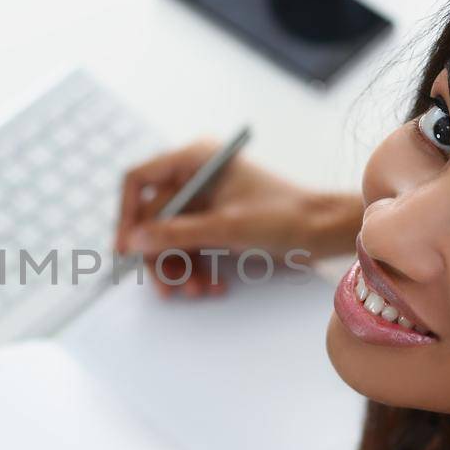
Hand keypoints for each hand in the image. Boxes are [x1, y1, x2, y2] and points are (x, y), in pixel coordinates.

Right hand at [116, 140, 362, 296]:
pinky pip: (189, 247)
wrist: (324, 231)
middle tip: (166, 287)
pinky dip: (196, 268)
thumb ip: (176, 233)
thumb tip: (132, 241)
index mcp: (195, 159)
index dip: (126, 215)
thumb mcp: (227, 227)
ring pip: (169, 237)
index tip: (125, 249)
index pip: (139, 180)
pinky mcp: (214, 222)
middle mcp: (195, 176)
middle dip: (160, 254)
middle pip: (152, 217)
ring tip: (196, 290)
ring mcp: (204, 200)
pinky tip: (212, 285)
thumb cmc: (285, 217)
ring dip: (178, 268)